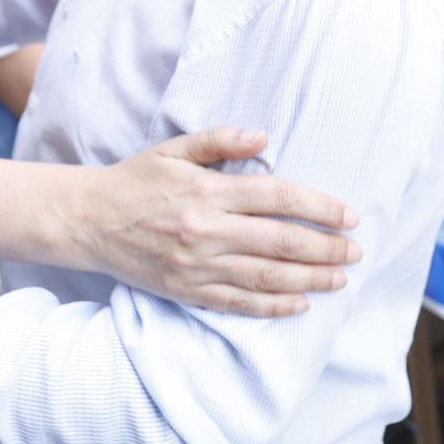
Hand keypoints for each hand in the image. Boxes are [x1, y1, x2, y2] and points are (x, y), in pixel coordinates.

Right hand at [78, 127, 361, 317]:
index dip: (319, 206)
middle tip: (355, 251)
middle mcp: (207, 230)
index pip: (277, 197)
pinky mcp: (188, 290)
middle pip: (280, 241)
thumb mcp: (173, 149)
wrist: (88, 220)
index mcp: (207, 190)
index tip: (348, 215)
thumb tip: (265, 137)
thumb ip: (219, 140)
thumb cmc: (135, 180)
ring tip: (339, 279)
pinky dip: (272, 306)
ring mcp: (197, 265)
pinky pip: (238, 303)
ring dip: (309, 279)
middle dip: (325, 248)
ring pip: (266, 276)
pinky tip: (300, 303)